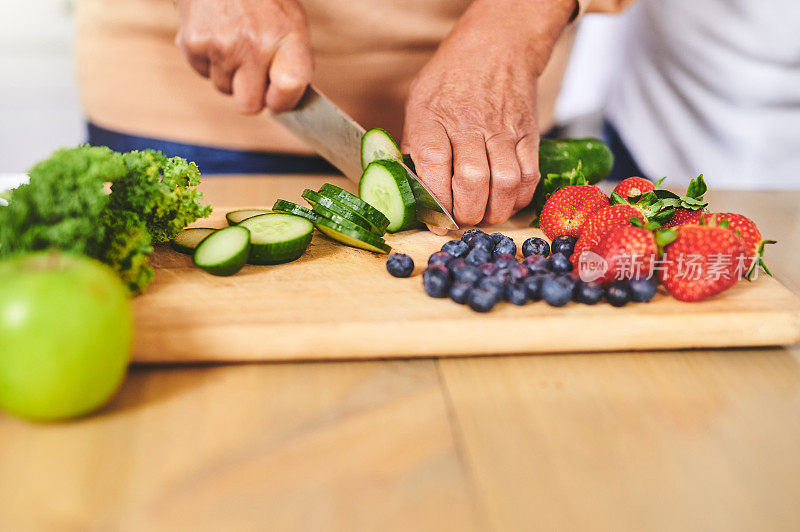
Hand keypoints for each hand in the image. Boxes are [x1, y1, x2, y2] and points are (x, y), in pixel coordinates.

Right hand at [175, 0, 312, 113]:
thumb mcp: (290, 20)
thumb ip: (291, 60)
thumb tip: (282, 100)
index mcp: (287, 36)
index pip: (289, 89)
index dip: (284, 102)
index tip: (278, 98)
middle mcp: (255, 44)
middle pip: (249, 105)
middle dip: (250, 95)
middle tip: (253, 73)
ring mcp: (222, 46)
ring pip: (223, 88)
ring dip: (228, 73)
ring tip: (233, 39)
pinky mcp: (193, 43)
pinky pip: (202, 71)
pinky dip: (208, 59)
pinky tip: (215, 33)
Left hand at [403, 0, 574, 231]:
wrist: (497, 45)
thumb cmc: (451, 78)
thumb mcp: (418, 102)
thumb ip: (413, 144)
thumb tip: (409, 187)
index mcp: (434, 116)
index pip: (433, 164)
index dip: (434, 199)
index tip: (433, 218)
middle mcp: (470, 123)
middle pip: (473, 181)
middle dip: (466, 213)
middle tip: (460, 220)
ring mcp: (503, 130)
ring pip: (505, 183)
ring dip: (494, 211)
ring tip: (483, 215)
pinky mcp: (528, 135)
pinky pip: (529, 175)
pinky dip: (518, 198)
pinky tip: (506, 201)